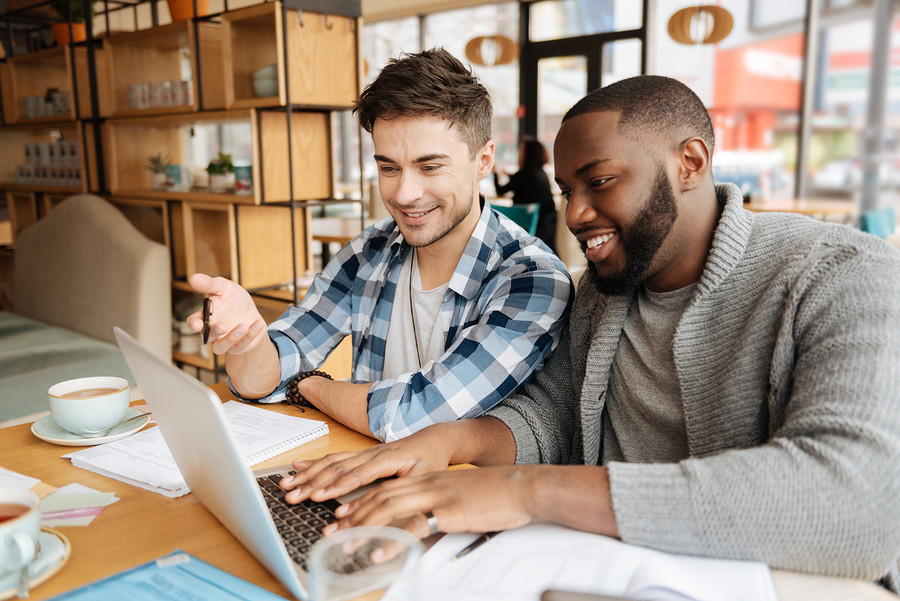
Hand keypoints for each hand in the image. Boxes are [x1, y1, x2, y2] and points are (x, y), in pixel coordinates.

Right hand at [187, 273, 267, 355]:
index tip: (197, 324)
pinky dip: (251, 335)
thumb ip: (209, 284)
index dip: (194, 324)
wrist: (251, 313)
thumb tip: (193, 277)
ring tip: (243, 326)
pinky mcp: (238, 347)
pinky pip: (241, 346)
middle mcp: (212, 331)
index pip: (194, 322)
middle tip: (223, 326)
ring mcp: (224, 341)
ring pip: (221, 347)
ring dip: (232, 337)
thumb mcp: (224, 287)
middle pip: (207, 336)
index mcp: (205, 317)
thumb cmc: (234, 300)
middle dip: (214, 332)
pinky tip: (258, 323)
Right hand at [280, 423, 457, 504]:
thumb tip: (386, 508)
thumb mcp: (425, 476)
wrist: (434, 439)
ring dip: (307, 474)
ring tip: (287, 484)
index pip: (357, 474)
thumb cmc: (431, 458)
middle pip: (336, 468)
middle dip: (312, 483)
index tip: (318, 496)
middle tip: (292, 496)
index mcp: (387, 458)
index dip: (337, 486)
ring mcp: (364, 452)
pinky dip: (314, 462)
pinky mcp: (361, 454)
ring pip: (331, 462)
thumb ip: (406, 490)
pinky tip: (297, 466)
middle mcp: (371, 453)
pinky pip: (334, 457)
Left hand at [325, 466, 534, 538]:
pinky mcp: (449, 511)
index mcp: (429, 479)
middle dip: (352, 515)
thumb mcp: (460, 496)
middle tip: (332, 531)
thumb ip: (439, 504)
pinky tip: (379, 553)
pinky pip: (414, 526)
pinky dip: (392, 540)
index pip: (385, 488)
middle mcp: (428, 483)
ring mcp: (437, 495)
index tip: (341, 515)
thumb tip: (424, 523)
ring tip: (345, 545)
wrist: (524, 486)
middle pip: (380, 496)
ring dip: (363, 527)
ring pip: (389, 508)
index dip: (361, 502)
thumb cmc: (496, 493)